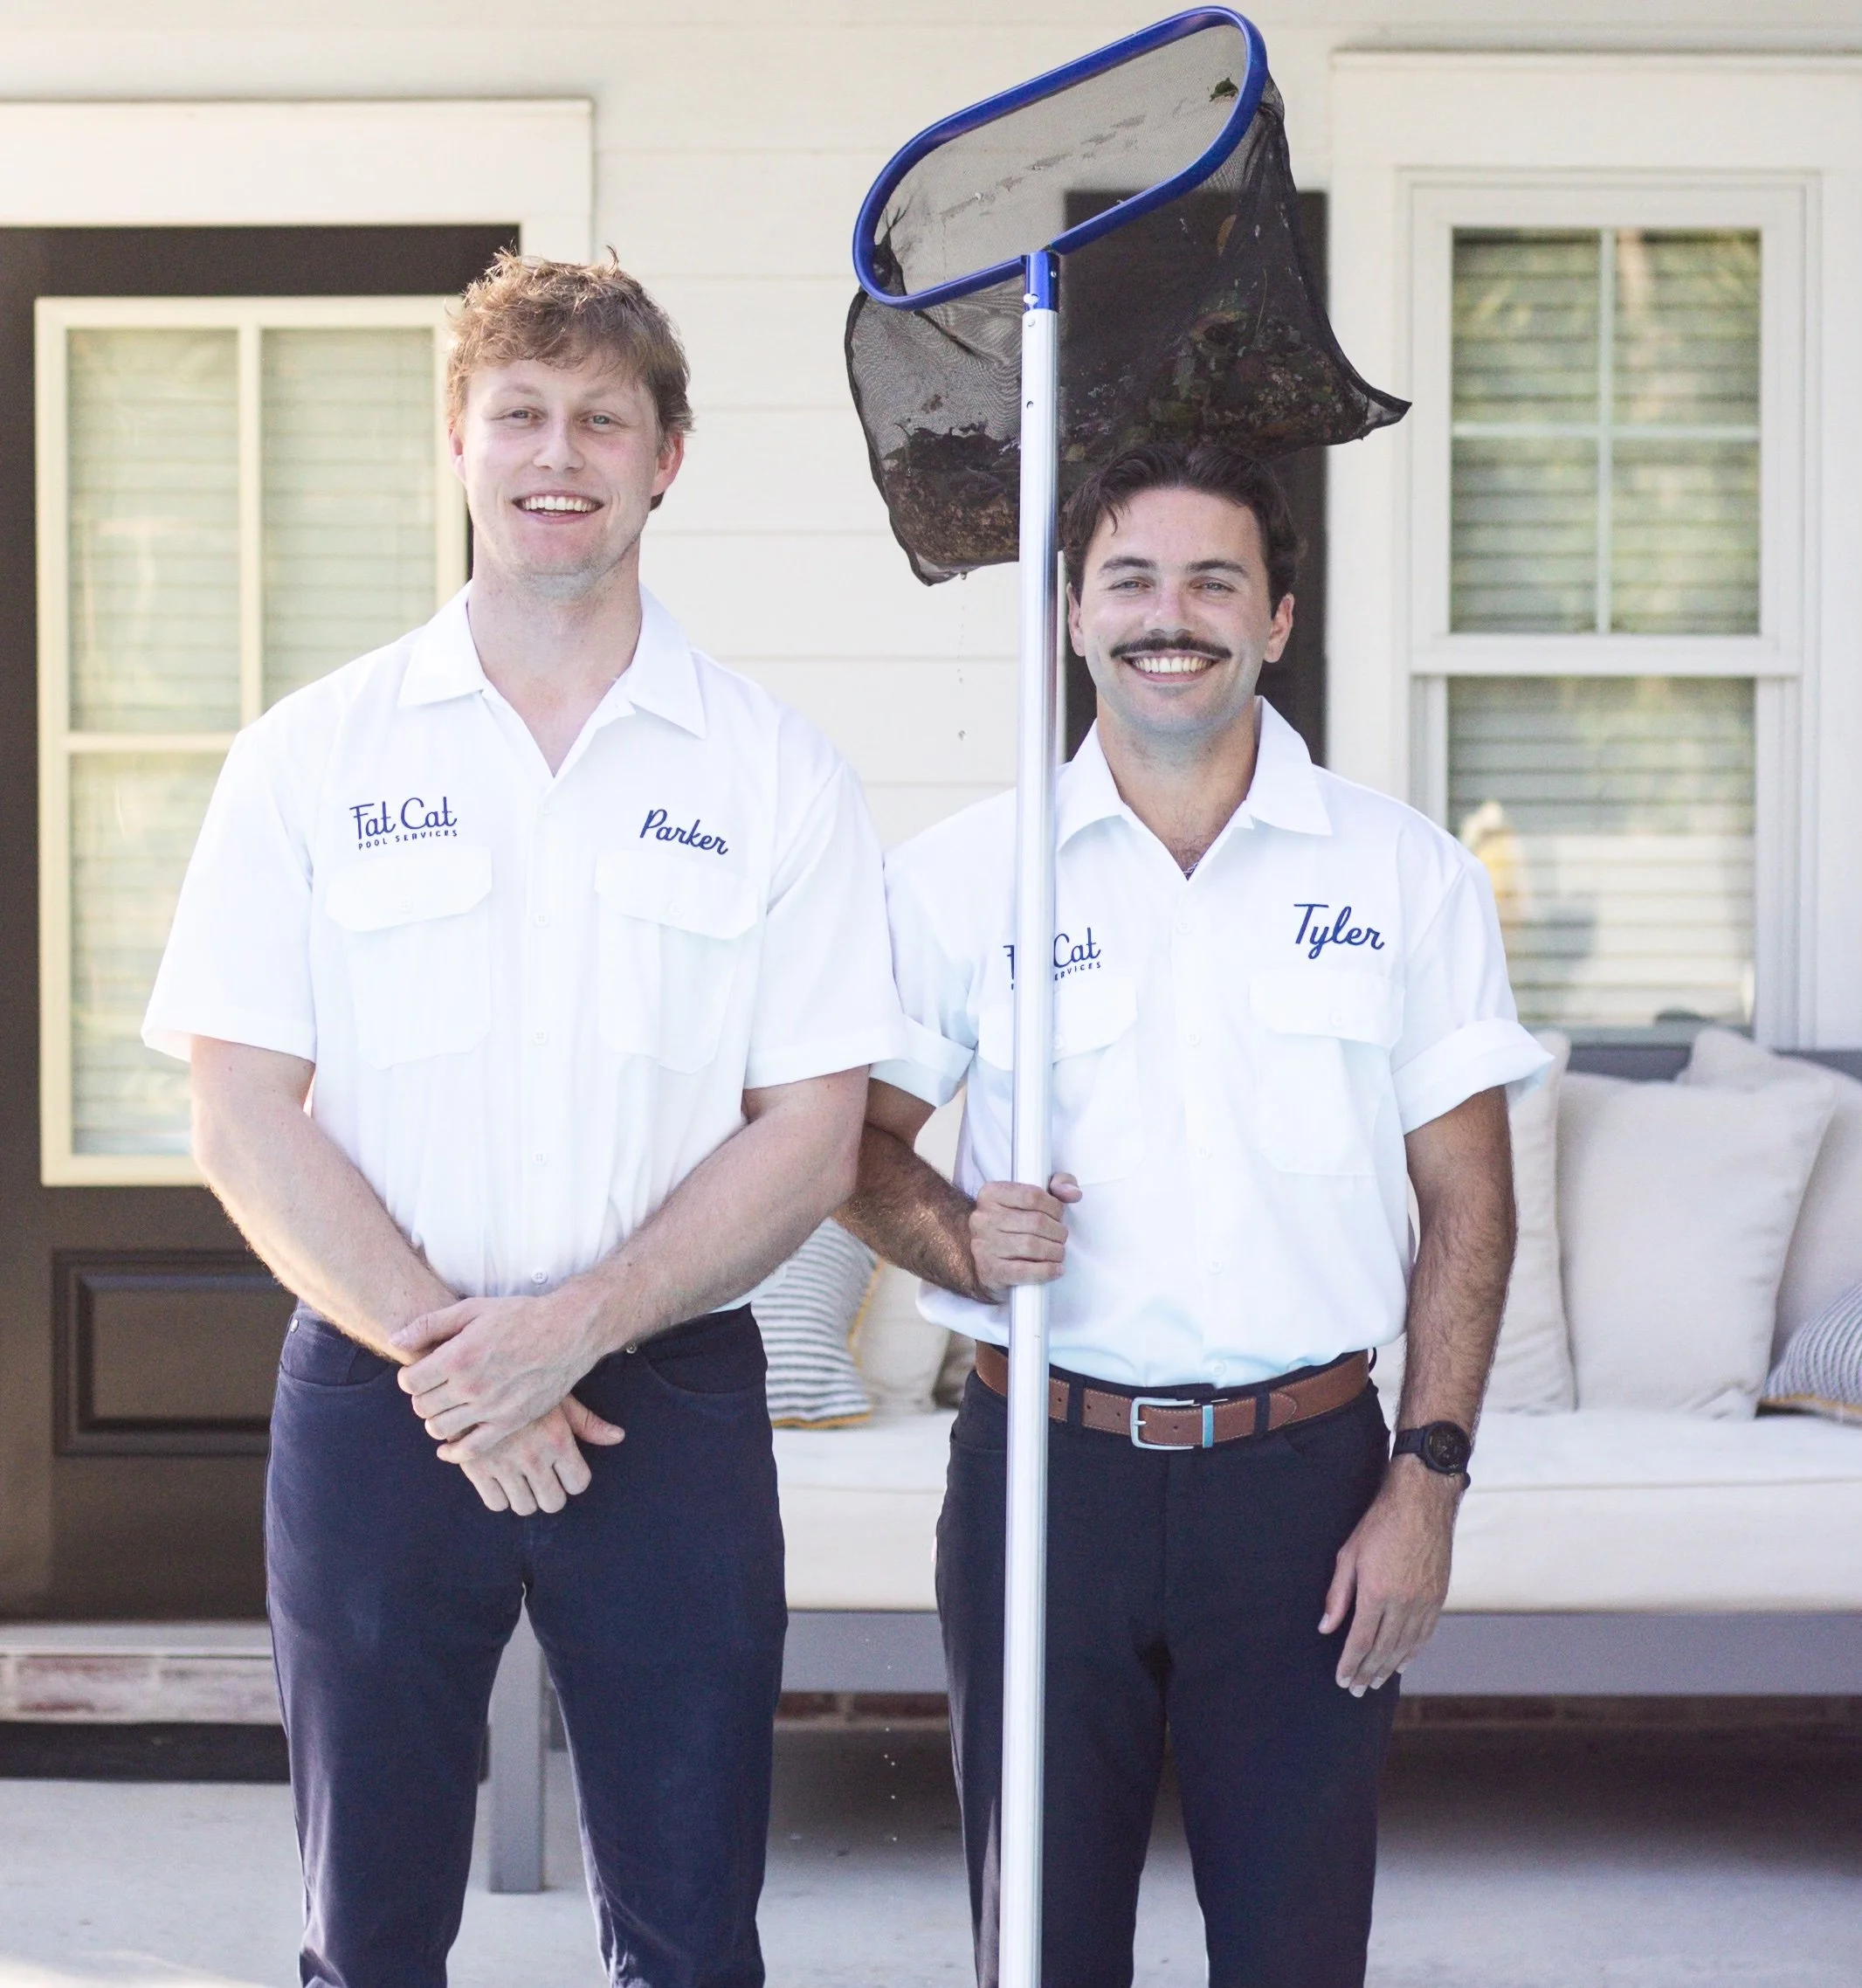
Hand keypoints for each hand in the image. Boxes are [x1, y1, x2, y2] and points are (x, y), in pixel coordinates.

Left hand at [394, 1289, 609, 1455]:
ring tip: (447, 1406)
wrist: (568, 1331)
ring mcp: (490, 1408)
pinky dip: (454, 1452)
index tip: (419, 1372)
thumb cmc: (520, 1316)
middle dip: (422, 1397)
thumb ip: (431, 1324)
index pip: (409, 1382)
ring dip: (435, 1420)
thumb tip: (396, 1340)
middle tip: (434, 1388)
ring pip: (439, 1429)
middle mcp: (471, 1385)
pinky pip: (470, 1450)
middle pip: (422, 1406)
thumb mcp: (472, 1309)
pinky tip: (450, 1445)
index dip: (409, 1377)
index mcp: (458, 1356)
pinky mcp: (509, 1423)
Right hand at [455, 1398, 624, 1514]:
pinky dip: (500, 1497)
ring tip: (522, 1479)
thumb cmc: (523, 1384)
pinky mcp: (476, 1469)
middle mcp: (533, 1456)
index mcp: (557, 1439)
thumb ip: (587, 1422)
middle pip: (553, 1503)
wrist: (474, 1377)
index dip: (573, 1480)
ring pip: (524, 1507)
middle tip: (544, 1479)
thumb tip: (618, 1437)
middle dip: (551, 1493)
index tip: (566, 1472)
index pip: (578, 1483)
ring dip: (525, 1497)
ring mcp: (503, 1465)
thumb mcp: (558, 1397)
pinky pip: (495, 1504)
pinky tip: (501, 1479)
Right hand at [969, 1174, 1081, 1296]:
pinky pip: (1024, 1271)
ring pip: (1031, 1246)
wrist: (983, 1256)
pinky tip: (1056, 1269)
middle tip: (1061, 1237)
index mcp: (991, 1194)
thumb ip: (1057, 1185)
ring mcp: (984, 1245)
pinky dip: (1046, 1271)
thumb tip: (1073, 1193)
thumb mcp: (1030, 1196)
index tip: (1058, 1215)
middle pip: (1035, 1222)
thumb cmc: (1012, 1224)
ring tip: (1058, 1252)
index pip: (1032, 1195)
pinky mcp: (990, 1270)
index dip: (1054, 1207)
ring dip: (1054, 1251)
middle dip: (1057, 1232)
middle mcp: (983, 1218)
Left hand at [1319, 1463, 1459, 1694]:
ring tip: (1376, 1682)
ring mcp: (1424, 1602)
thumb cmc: (1380, 1523)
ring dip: (1390, 1668)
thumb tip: (1325, 1627)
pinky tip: (1403, 1663)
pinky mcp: (1438, 1596)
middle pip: (1384, 1650)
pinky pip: (1425, 1634)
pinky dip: (1413, 1653)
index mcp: (1377, 1593)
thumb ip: (1338, 1595)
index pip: (1361, 1641)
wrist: (1421, 1501)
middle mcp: (1403, 1603)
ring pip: (1406, 1647)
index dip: (1350, 1664)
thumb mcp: (1348, 1554)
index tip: (1342, 1680)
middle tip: (1357, 1690)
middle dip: (1368, 1673)